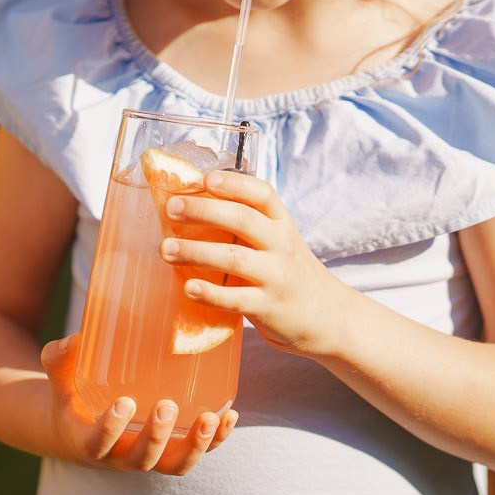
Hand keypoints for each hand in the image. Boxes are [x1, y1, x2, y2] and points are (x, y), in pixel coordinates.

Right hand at [38, 333, 237, 474]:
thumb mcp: (60, 382)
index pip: (98, 445)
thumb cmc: (72, 400)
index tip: (124, 403)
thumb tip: (74, 339)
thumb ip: (60, 361)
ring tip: (211, 419)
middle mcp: (121, 457)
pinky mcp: (170, 451)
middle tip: (167, 405)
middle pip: (143, 459)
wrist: (82, 429)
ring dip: (196, 445)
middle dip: (157, 436)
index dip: (111, 429)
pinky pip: (195, 452)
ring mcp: (149, 457)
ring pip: (175, 465)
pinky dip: (215, 440)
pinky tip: (229, 416)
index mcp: (90, 443)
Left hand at [160, 171, 348, 357]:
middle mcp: (281, 245)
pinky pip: (236, 299)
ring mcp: (276, 276)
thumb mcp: (278, 241)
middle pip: (243, 219)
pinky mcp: (268, 307)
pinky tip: (189, 287)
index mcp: (281, 223)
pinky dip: (211, 293)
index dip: (234, 183)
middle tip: (171, 208)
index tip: (206, 178)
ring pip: (234, 258)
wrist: (328, 316)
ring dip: (197, 251)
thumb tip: (190, 206)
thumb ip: (247, 226)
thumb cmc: (288, 272)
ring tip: (166, 249)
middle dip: (204, 210)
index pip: (262, 194)